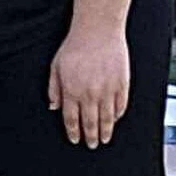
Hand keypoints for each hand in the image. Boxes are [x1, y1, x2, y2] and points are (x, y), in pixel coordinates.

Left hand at [49, 23, 130, 147]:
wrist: (98, 31)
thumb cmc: (75, 47)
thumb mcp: (55, 67)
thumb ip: (53, 89)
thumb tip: (53, 107)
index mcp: (72, 91)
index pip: (72, 118)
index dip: (73, 131)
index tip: (75, 139)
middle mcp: (90, 94)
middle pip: (90, 122)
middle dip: (90, 136)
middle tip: (91, 145)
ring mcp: (108, 90)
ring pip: (107, 118)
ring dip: (105, 131)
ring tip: (104, 139)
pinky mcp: (122, 85)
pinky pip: (120, 106)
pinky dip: (117, 116)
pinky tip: (114, 120)